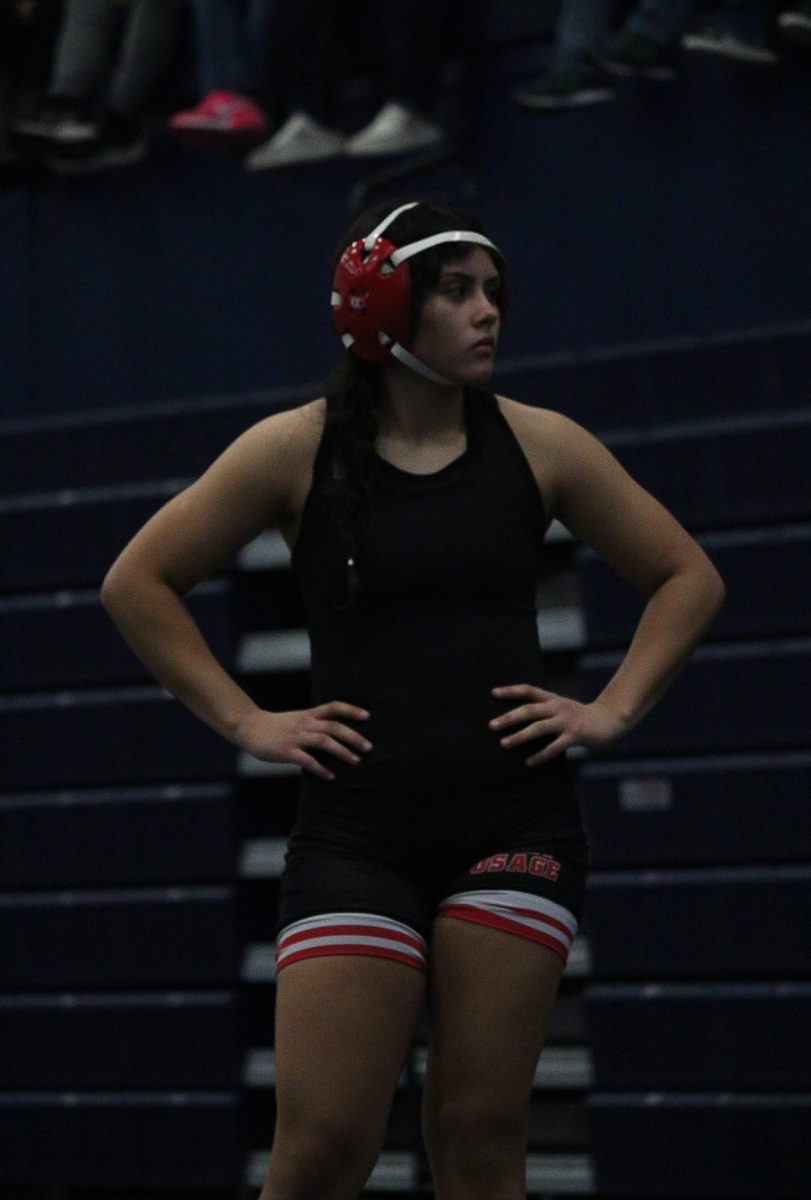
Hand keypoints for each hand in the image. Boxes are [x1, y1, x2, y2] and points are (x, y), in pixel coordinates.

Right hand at [237, 701, 372, 781]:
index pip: (333, 707)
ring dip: (342, 751)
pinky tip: (331, 777)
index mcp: (308, 715)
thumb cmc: (275, 726)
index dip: (351, 710)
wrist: (248, 727)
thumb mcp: (296, 719)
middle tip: (369, 747)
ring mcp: (295, 737)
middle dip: (353, 736)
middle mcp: (304, 724)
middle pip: (334, 727)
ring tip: (356, 760)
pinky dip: (321, 769)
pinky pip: (307, 761)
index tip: (367, 716)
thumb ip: (313, 724)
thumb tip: (333, 735)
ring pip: (324, 742)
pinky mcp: (286, 751)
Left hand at [490, 684, 627, 765]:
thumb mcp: (561, 707)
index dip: (511, 691)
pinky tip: (529, 763)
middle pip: (529, 710)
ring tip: (503, 744)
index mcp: (553, 699)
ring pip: (538, 728)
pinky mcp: (575, 736)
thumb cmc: (579, 716)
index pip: (528, 690)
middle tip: (491, 725)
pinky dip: (540, 755)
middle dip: (509, 718)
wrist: (610, 720)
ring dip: (519, 736)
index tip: (493, 693)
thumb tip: (518, 717)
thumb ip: (544, 709)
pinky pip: (554, 747)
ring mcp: (566, 721)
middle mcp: (558, 707)